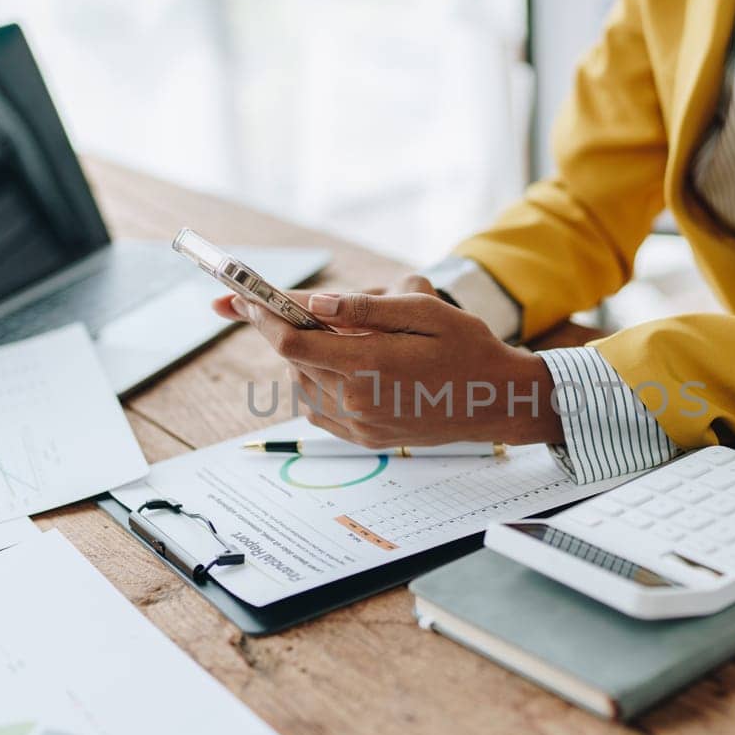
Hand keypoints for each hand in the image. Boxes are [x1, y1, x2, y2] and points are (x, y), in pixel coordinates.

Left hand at [212, 276, 564, 447]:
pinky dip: (316, 381)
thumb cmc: (467, 348)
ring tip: (343, 337)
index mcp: (371, 365)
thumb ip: (367, 308)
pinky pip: (316, 407)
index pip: (292, 340)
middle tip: (295, 307)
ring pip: (301, 382)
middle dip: (284, 328)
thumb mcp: (425, 311)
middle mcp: (358, 400)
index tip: (236, 296)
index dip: (258, 315)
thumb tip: (315, 302)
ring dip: (305, 355)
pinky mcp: (362, 437)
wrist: (497, 401)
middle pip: (292, 359)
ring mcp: (359, 424)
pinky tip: (344, 364)